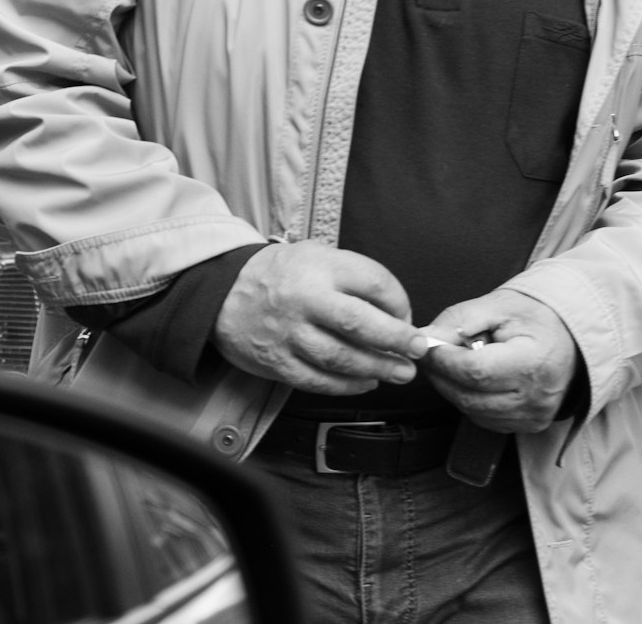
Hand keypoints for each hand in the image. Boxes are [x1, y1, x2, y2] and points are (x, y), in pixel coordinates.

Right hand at [214, 241, 427, 394]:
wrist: (223, 291)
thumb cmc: (281, 273)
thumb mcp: (317, 255)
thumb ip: (353, 277)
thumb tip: (396, 312)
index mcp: (319, 266)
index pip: (373, 281)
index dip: (399, 301)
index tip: (407, 315)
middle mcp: (305, 299)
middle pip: (360, 324)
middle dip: (396, 340)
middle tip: (418, 350)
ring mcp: (289, 334)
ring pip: (341, 358)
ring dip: (378, 369)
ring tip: (401, 372)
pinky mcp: (277, 362)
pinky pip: (318, 381)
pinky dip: (347, 386)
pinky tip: (366, 382)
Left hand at [421, 290, 582, 433]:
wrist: (570, 336)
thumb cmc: (536, 317)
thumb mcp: (498, 305)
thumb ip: (460, 319)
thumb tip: (427, 337)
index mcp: (532, 363)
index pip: (476, 371)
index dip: (444, 360)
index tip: (425, 345)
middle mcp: (536, 397)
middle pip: (470, 396)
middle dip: (440, 374)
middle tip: (427, 353)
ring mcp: (533, 416)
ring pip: (473, 411)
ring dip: (451, 388)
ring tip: (449, 361)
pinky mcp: (529, 424)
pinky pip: (484, 419)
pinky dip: (468, 400)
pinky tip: (469, 378)